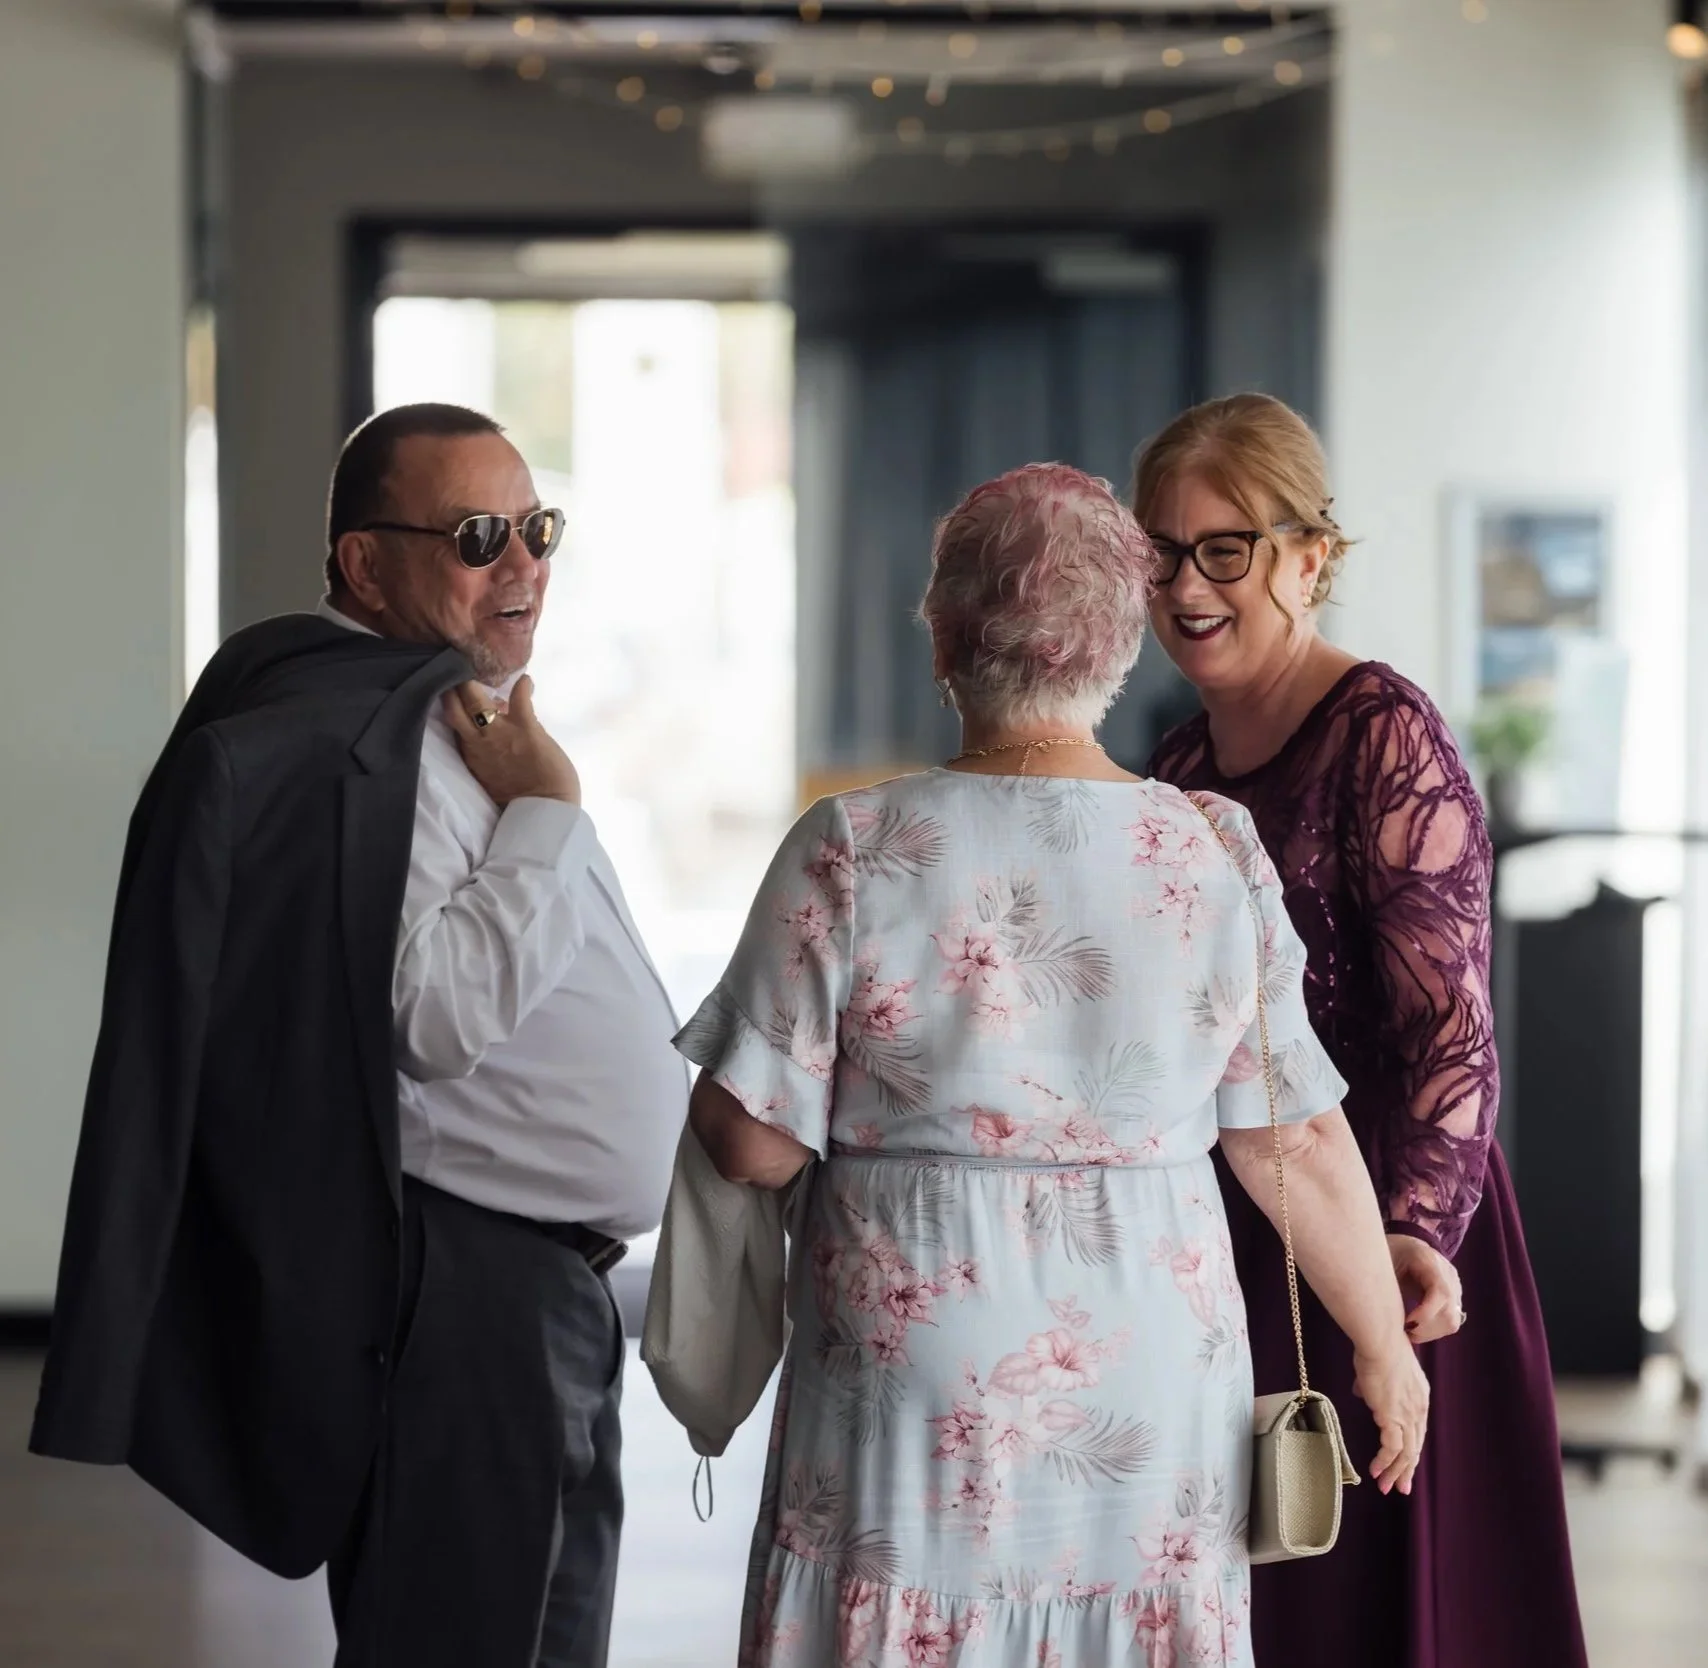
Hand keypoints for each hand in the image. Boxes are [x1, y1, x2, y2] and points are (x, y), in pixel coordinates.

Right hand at [444, 677, 580, 807]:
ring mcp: (498, 733)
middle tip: (464, 671)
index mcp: (467, 752)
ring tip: (487, 669)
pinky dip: (524, 686)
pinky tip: (527, 681)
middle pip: (452, 703)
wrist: (544, 813)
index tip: (455, 686)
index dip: (451, 699)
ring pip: (473, 697)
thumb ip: (486, 747)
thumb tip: (493, 719)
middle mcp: (476, 741)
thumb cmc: (519, 798)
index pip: (450, 720)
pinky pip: (520, 697)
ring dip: (477, 681)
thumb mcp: (491, 771)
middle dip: (454, 684)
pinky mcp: (525, 728)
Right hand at [1352, 1339, 1430, 1495]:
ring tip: (1386, 1487)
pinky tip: (1376, 1472)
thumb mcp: (1378, 1369)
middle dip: (1407, 1470)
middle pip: (1416, 1447)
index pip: (1417, 1430)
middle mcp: (1418, 1409)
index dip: (1411, 1449)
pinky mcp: (1393, 1418)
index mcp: (1419, 1397)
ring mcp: (1408, 1415)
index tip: (1405, 1464)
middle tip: (1402, 1488)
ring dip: (1396, 1472)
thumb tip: (1361, 1392)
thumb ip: (1371, 1384)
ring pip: (1407, 1454)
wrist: (1380, 1341)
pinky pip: (1392, 1449)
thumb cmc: (1377, 1347)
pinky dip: (1385, 1463)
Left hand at [1388, 1233, 1463, 1344]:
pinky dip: (1433, 1330)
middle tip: (1402, 1331)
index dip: (1426, 1314)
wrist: (1402, 1245)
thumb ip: (1386, 1284)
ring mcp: (1454, 1286)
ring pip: (1452, 1321)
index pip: (1441, 1292)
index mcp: (1429, 1260)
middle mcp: (1448, 1273)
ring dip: (1429, 1333)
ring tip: (1406, 1331)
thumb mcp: (1383, 1263)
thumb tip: (1383, 1315)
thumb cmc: (1388, 1252)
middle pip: (1450, 1312)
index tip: (1406, 1325)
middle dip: (1426, 1329)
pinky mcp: (1454, 1297)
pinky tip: (1415, 1326)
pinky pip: (1450, 1321)